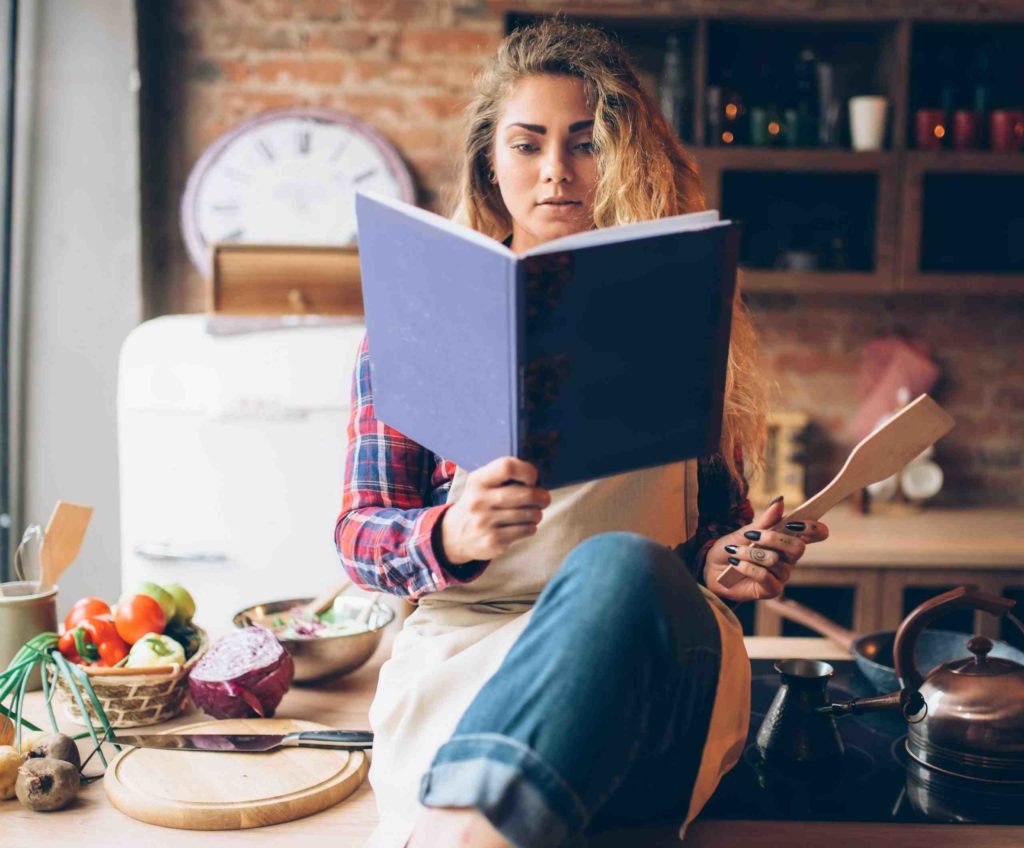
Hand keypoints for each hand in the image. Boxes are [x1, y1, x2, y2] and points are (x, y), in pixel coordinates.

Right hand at [440, 457, 550, 564]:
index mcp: (478, 480)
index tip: (533, 479)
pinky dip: (530, 527)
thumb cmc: (479, 503)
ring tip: (533, 514)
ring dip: (537, 514)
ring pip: (529, 514)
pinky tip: (523, 526)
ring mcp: (485, 522)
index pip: (507, 467)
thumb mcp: (481, 484)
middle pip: (525, 494)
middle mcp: (479, 500)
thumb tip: (537, 481)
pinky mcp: (493, 540)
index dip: (527, 471)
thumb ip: (504, 477)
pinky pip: (525, 530)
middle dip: (541, 497)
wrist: (455, 534)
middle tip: (544, 499)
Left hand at [702, 496, 829, 602]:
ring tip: (735, 552)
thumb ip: (765, 520)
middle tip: (752, 535)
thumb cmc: (732, 548)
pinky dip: (747, 567)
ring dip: (750, 553)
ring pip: (775, 560)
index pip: (816, 534)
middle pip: (798, 548)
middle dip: (773, 539)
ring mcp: (781, 575)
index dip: (813, 528)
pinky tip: (735, 564)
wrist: (711, 568)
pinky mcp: (771, 590)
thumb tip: (779, 501)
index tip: (793, 523)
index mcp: (788, 540)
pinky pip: (765, 576)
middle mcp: (789, 559)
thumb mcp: (746, 531)